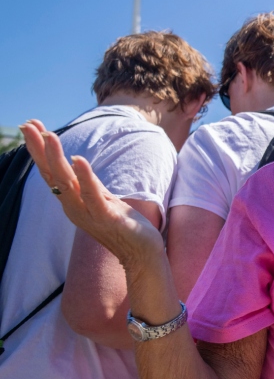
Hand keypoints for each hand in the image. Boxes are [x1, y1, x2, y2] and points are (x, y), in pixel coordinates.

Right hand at [19, 120, 164, 266]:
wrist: (141, 253)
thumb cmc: (123, 225)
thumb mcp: (101, 199)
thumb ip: (86, 183)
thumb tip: (75, 163)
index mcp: (72, 201)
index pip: (50, 171)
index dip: (39, 150)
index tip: (30, 126)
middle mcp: (74, 206)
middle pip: (52, 174)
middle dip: (39, 149)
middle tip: (28, 125)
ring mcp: (88, 213)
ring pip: (67, 182)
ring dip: (57, 158)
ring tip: (50, 136)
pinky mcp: (106, 217)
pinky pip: (93, 195)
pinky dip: (85, 176)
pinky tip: (79, 159)